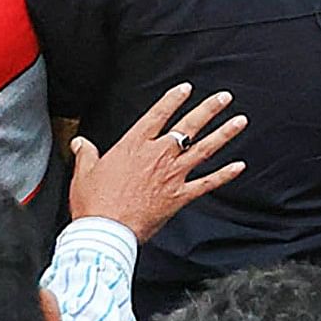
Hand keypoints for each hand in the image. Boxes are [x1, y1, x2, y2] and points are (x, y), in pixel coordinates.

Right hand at [67, 85, 247, 239]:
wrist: (105, 231)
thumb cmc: (93, 204)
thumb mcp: (84, 174)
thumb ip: (86, 155)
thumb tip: (80, 143)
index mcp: (134, 147)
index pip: (157, 116)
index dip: (172, 100)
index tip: (186, 89)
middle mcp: (158, 156)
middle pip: (188, 126)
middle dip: (208, 109)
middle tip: (224, 97)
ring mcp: (172, 175)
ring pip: (204, 149)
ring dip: (224, 134)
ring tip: (240, 121)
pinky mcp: (180, 195)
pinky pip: (207, 182)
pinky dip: (224, 175)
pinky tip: (239, 166)